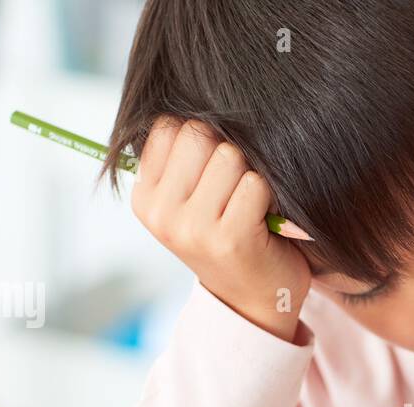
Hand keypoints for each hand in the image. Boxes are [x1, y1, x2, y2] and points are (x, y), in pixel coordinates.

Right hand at [131, 117, 310, 341]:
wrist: (254, 304)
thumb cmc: (228, 239)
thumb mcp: (190, 202)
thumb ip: (183, 158)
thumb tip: (192, 95)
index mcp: (146, 198)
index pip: (169, 126)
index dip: (201, 137)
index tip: (212, 171)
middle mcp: (162, 213)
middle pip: (199, 133)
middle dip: (227, 151)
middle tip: (235, 190)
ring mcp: (193, 228)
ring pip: (230, 155)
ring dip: (250, 175)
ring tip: (249, 207)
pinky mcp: (230, 238)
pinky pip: (256, 183)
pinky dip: (268, 197)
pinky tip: (263, 221)